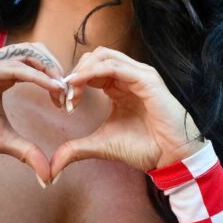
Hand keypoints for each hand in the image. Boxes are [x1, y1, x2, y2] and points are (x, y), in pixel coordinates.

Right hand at [0, 43, 66, 183]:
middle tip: (70, 92)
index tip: (67, 101)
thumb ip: (27, 151)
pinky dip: (37, 77)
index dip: (54, 77)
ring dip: (50, 70)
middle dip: (56, 68)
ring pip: (28, 54)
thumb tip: (48, 175)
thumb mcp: (3, 140)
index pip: (34, 62)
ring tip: (63, 91)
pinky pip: (15, 68)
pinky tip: (52, 91)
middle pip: (35, 50)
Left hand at [50, 47, 203, 178]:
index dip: (72, 82)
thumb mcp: (101, 146)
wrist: (170, 158)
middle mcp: (129, 76)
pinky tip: (79, 84)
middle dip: (74, 73)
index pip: (90, 69)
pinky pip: (114, 66)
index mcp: (119, 86)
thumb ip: (76, 149)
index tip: (62, 104)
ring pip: (102, 56)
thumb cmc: (143, 148)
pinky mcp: (147, 79)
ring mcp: (139, 75)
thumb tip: (52, 166)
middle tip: (64, 96)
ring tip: (70, 91)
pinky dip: (92, 71)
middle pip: (94, 57)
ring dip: (81, 71)